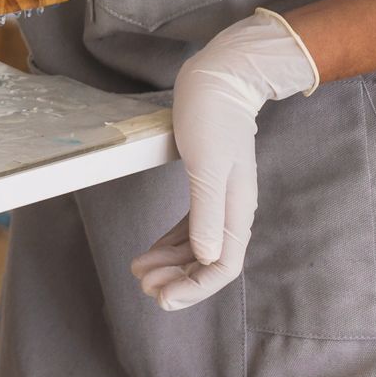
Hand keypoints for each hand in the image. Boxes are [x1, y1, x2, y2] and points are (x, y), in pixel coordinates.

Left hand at [130, 8, 318, 310]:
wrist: (219, 77)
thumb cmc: (211, 117)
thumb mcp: (205, 166)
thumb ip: (207, 213)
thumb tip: (206, 257)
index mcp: (237, 211)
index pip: (221, 265)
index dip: (193, 288)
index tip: (161, 298)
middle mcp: (232, 210)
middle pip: (208, 262)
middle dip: (177, 280)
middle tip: (143, 288)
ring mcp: (219, 198)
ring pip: (197, 247)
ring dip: (170, 264)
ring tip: (139, 273)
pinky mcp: (205, 184)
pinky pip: (189, 226)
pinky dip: (170, 242)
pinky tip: (150, 251)